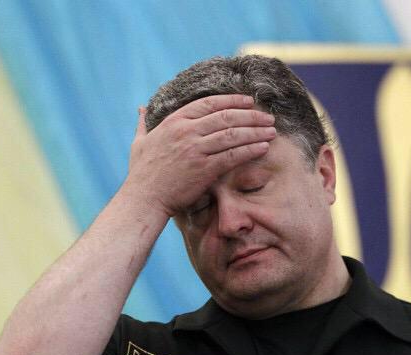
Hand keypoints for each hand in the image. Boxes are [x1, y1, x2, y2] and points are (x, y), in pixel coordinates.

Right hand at [126, 94, 275, 216]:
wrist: (144, 198)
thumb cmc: (142, 173)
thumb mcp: (139, 142)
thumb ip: (143, 123)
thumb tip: (141, 108)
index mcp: (174, 121)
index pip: (210, 103)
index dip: (233, 100)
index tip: (249, 101)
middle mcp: (186, 132)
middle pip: (227, 116)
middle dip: (251, 115)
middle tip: (268, 117)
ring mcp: (196, 150)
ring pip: (233, 134)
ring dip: (256, 131)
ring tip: (272, 131)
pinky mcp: (204, 169)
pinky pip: (233, 155)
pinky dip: (251, 150)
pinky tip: (263, 147)